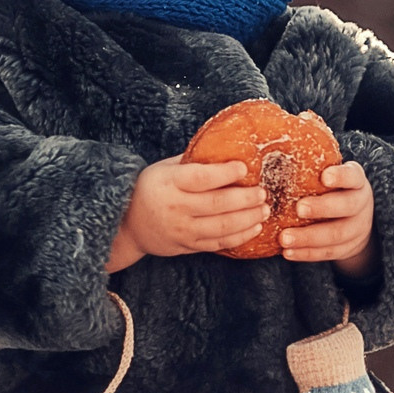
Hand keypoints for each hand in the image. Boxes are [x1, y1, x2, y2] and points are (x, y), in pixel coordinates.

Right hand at [108, 156, 267, 271]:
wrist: (128, 225)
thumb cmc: (151, 188)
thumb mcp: (165, 169)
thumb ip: (192, 161)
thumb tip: (226, 146)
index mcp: (170, 183)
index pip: (201, 178)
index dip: (224, 173)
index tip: (244, 168)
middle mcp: (176, 208)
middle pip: (217, 204)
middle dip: (245, 199)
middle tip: (263, 193)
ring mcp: (182, 230)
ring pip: (222, 227)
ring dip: (248, 219)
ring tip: (265, 210)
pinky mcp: (188, 246)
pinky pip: (218, 244)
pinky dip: (240, 237)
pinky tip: (255, 228)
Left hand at [281, 160, 374, 274]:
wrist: (355, 219)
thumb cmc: (331, 190)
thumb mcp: (330, 175)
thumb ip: (311, 167)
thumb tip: (272, 146)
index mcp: (356, 181)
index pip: (352, 176)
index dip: (341, 177)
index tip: (324, 176)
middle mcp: (361, 203)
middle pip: (347, 206)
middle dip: (322, 208)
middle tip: (298, 208)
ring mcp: (357, 228)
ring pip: (337, 234)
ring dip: (309, 237)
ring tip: (284, 238)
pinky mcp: (348, 248)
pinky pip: (328, 253)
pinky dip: (307, 254)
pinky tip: (287, 253)